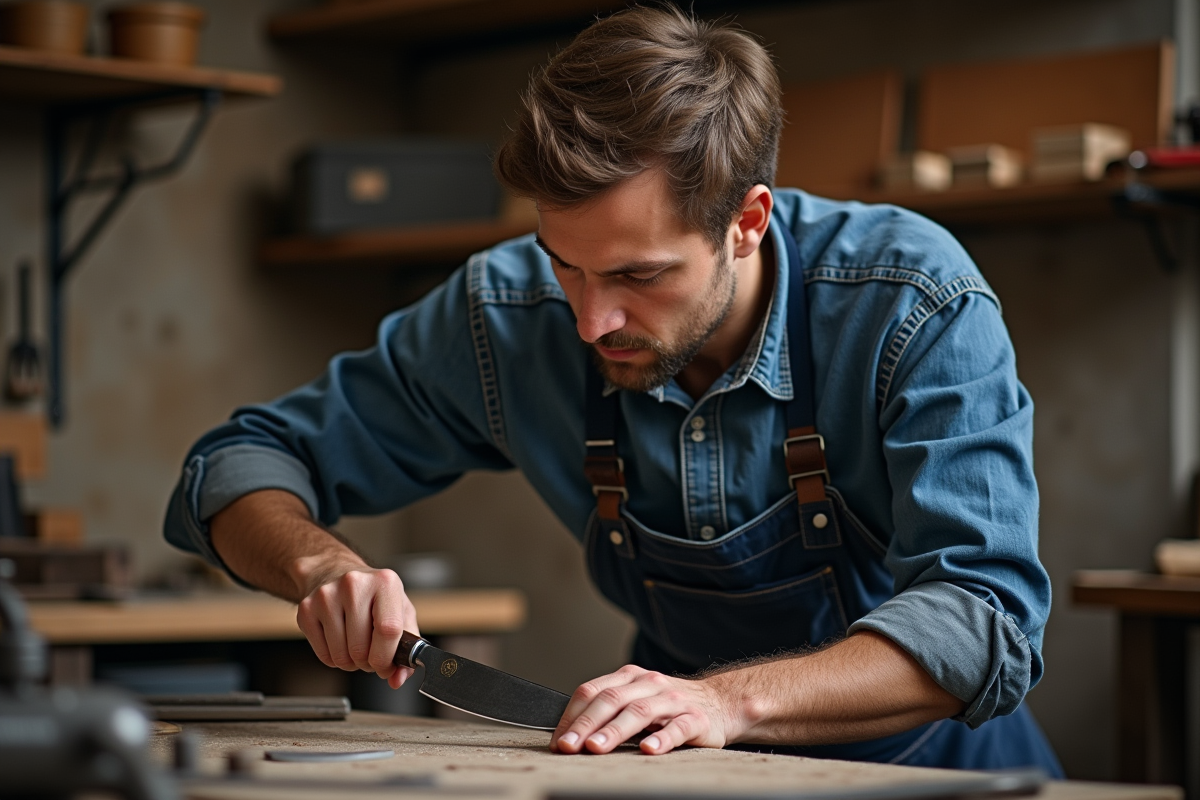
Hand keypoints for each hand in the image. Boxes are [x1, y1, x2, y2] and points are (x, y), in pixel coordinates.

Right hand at [295, 566, 418, 688]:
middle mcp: (354, 584)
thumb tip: (398, 678)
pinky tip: (340, 643)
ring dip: (351, 663)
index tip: (386, 666)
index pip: (388, 630)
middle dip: (368, 663)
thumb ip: (408, 647)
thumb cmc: (373, 596)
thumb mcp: (400, 612)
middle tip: (370, 655)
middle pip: (361, 648)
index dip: (387, 657)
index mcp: (385, 582)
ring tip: (356, 647)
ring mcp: (326, 595)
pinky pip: (323, 655)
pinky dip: (334, 659)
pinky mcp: (306, 609)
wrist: (335, 572)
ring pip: (341, 656)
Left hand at [550, 665, 738, 755]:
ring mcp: (673, 700)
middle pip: (611, 699)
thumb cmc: (669, 708)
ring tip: (596, 748)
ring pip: (639, 712)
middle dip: (586, 724)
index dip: (572, 716)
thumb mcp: (636, 701)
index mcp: (629, 677)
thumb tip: (568, 736)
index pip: (592, 691)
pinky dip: (662, 738)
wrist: (721, 704)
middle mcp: (649, 683)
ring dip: (614, 730)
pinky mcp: (695, 719)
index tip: (558, 741)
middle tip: (568, 747)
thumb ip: (608, 712)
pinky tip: (648, 750)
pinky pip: (677, 727)